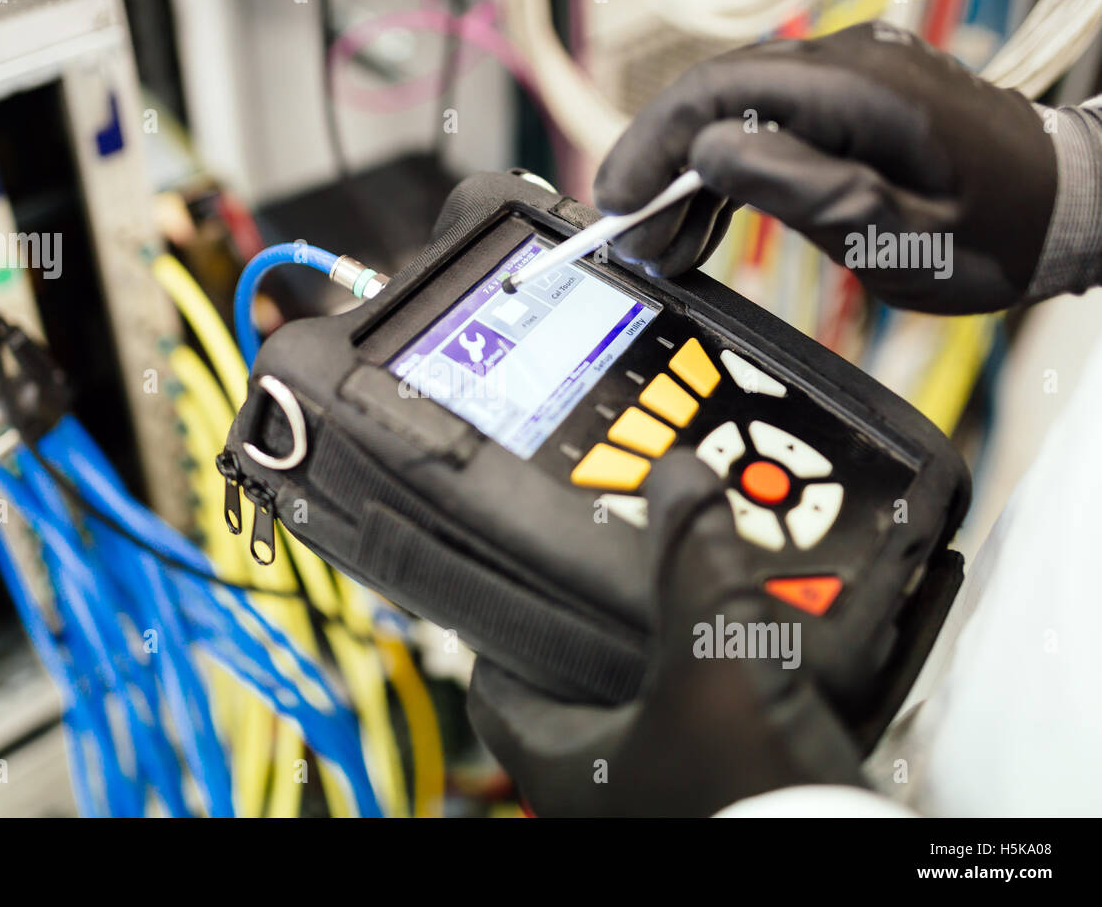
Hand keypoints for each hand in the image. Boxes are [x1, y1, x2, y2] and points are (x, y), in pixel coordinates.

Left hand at [467, 454, 862, 816]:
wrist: (840, 859)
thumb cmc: (754, 801)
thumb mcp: (717, 658)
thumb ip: (694, 560)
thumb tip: (675, 477)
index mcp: (563, 764)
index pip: (496, 684)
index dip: (503, 623)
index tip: (527, 570)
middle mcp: (599, 790)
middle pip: (574, 687)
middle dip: (603, 623)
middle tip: (627, 563)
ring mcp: (657, 799)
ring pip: (644, 707)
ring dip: (670, 653)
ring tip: (699, 589)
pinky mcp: (715, 800)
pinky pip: (701, 730)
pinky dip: (718, 687)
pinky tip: (755, 649)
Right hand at [593, 22, 1057, 314]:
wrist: (1062, 214)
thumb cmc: (992, 235)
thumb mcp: (893, 235)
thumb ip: (800, 189)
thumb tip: (710, 152)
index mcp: (858, 91)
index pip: (718, 93)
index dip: (653, 147)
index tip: (618, 205)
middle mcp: (847, 66)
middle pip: (714, 95)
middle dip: (657, 166)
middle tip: (630, 237)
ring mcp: (847, 78)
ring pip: (732, 110)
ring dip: (686, 174)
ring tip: (661, 242)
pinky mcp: (847, 102)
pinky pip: (765, 122)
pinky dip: (723, 169)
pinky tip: (702, 218)